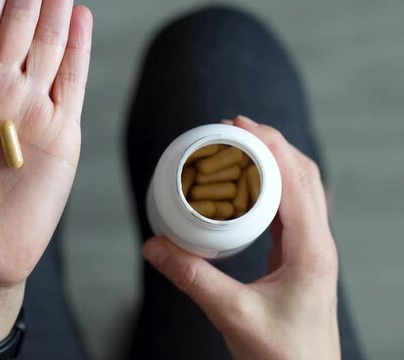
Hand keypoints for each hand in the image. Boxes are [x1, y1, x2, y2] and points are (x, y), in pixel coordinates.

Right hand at [143, 116, 339, 359]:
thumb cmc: (282, 355)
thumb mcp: (231, 314)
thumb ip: (190, 278)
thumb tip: (152, 246)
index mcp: (311, 250)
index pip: (296, 180)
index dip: (269, 145)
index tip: (238, 124)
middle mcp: (317, 243)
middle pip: (303, 175)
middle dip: (271, 144)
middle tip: (233, 128)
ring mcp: (310, 250)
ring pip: (299, 190)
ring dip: (273, 163)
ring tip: (238, 148)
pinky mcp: (299, 258)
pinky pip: (288, 210)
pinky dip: (269, 188)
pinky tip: (245, 189)